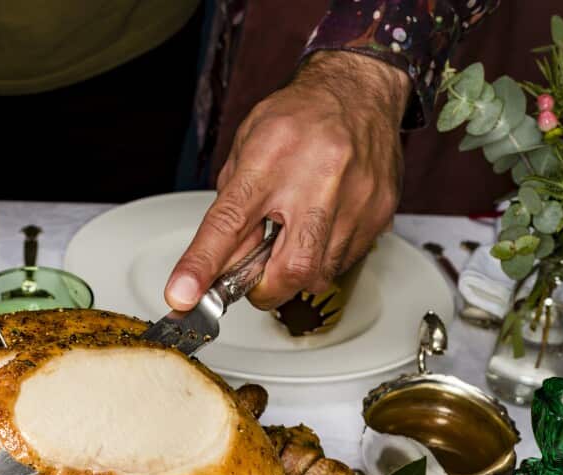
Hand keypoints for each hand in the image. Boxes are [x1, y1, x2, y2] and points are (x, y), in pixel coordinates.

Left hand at [165, 51, 408, 310]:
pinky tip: (318, 228)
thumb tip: (218, 263)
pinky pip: (344, 263)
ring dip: (294, 272)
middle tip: (254, 275)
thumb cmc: (298, 118)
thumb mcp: (247, 149)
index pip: (229, 223)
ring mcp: (355, 198)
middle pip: (290, 267)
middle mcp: (317, 178)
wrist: (358, 91)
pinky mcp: (379, 214)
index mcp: (271, 158)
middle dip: (264, 287)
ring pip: (319, 275)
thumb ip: (231, 208)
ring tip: (290, 236)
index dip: (203, 265)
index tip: (182, 296)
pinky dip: (322, 259)